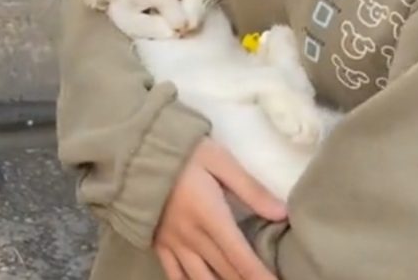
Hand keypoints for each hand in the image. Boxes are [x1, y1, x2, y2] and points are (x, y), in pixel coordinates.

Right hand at [154, 139, 285, 279]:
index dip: (262, 277)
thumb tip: (282, 213)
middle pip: (226, 273)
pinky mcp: (159, 245)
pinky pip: (175, 277)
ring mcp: (174, 245)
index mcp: (211, 216)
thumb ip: (250, 188)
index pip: (242, 257)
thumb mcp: (220, 160)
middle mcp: (193, 238)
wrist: (135, 151)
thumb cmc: (183, 152)